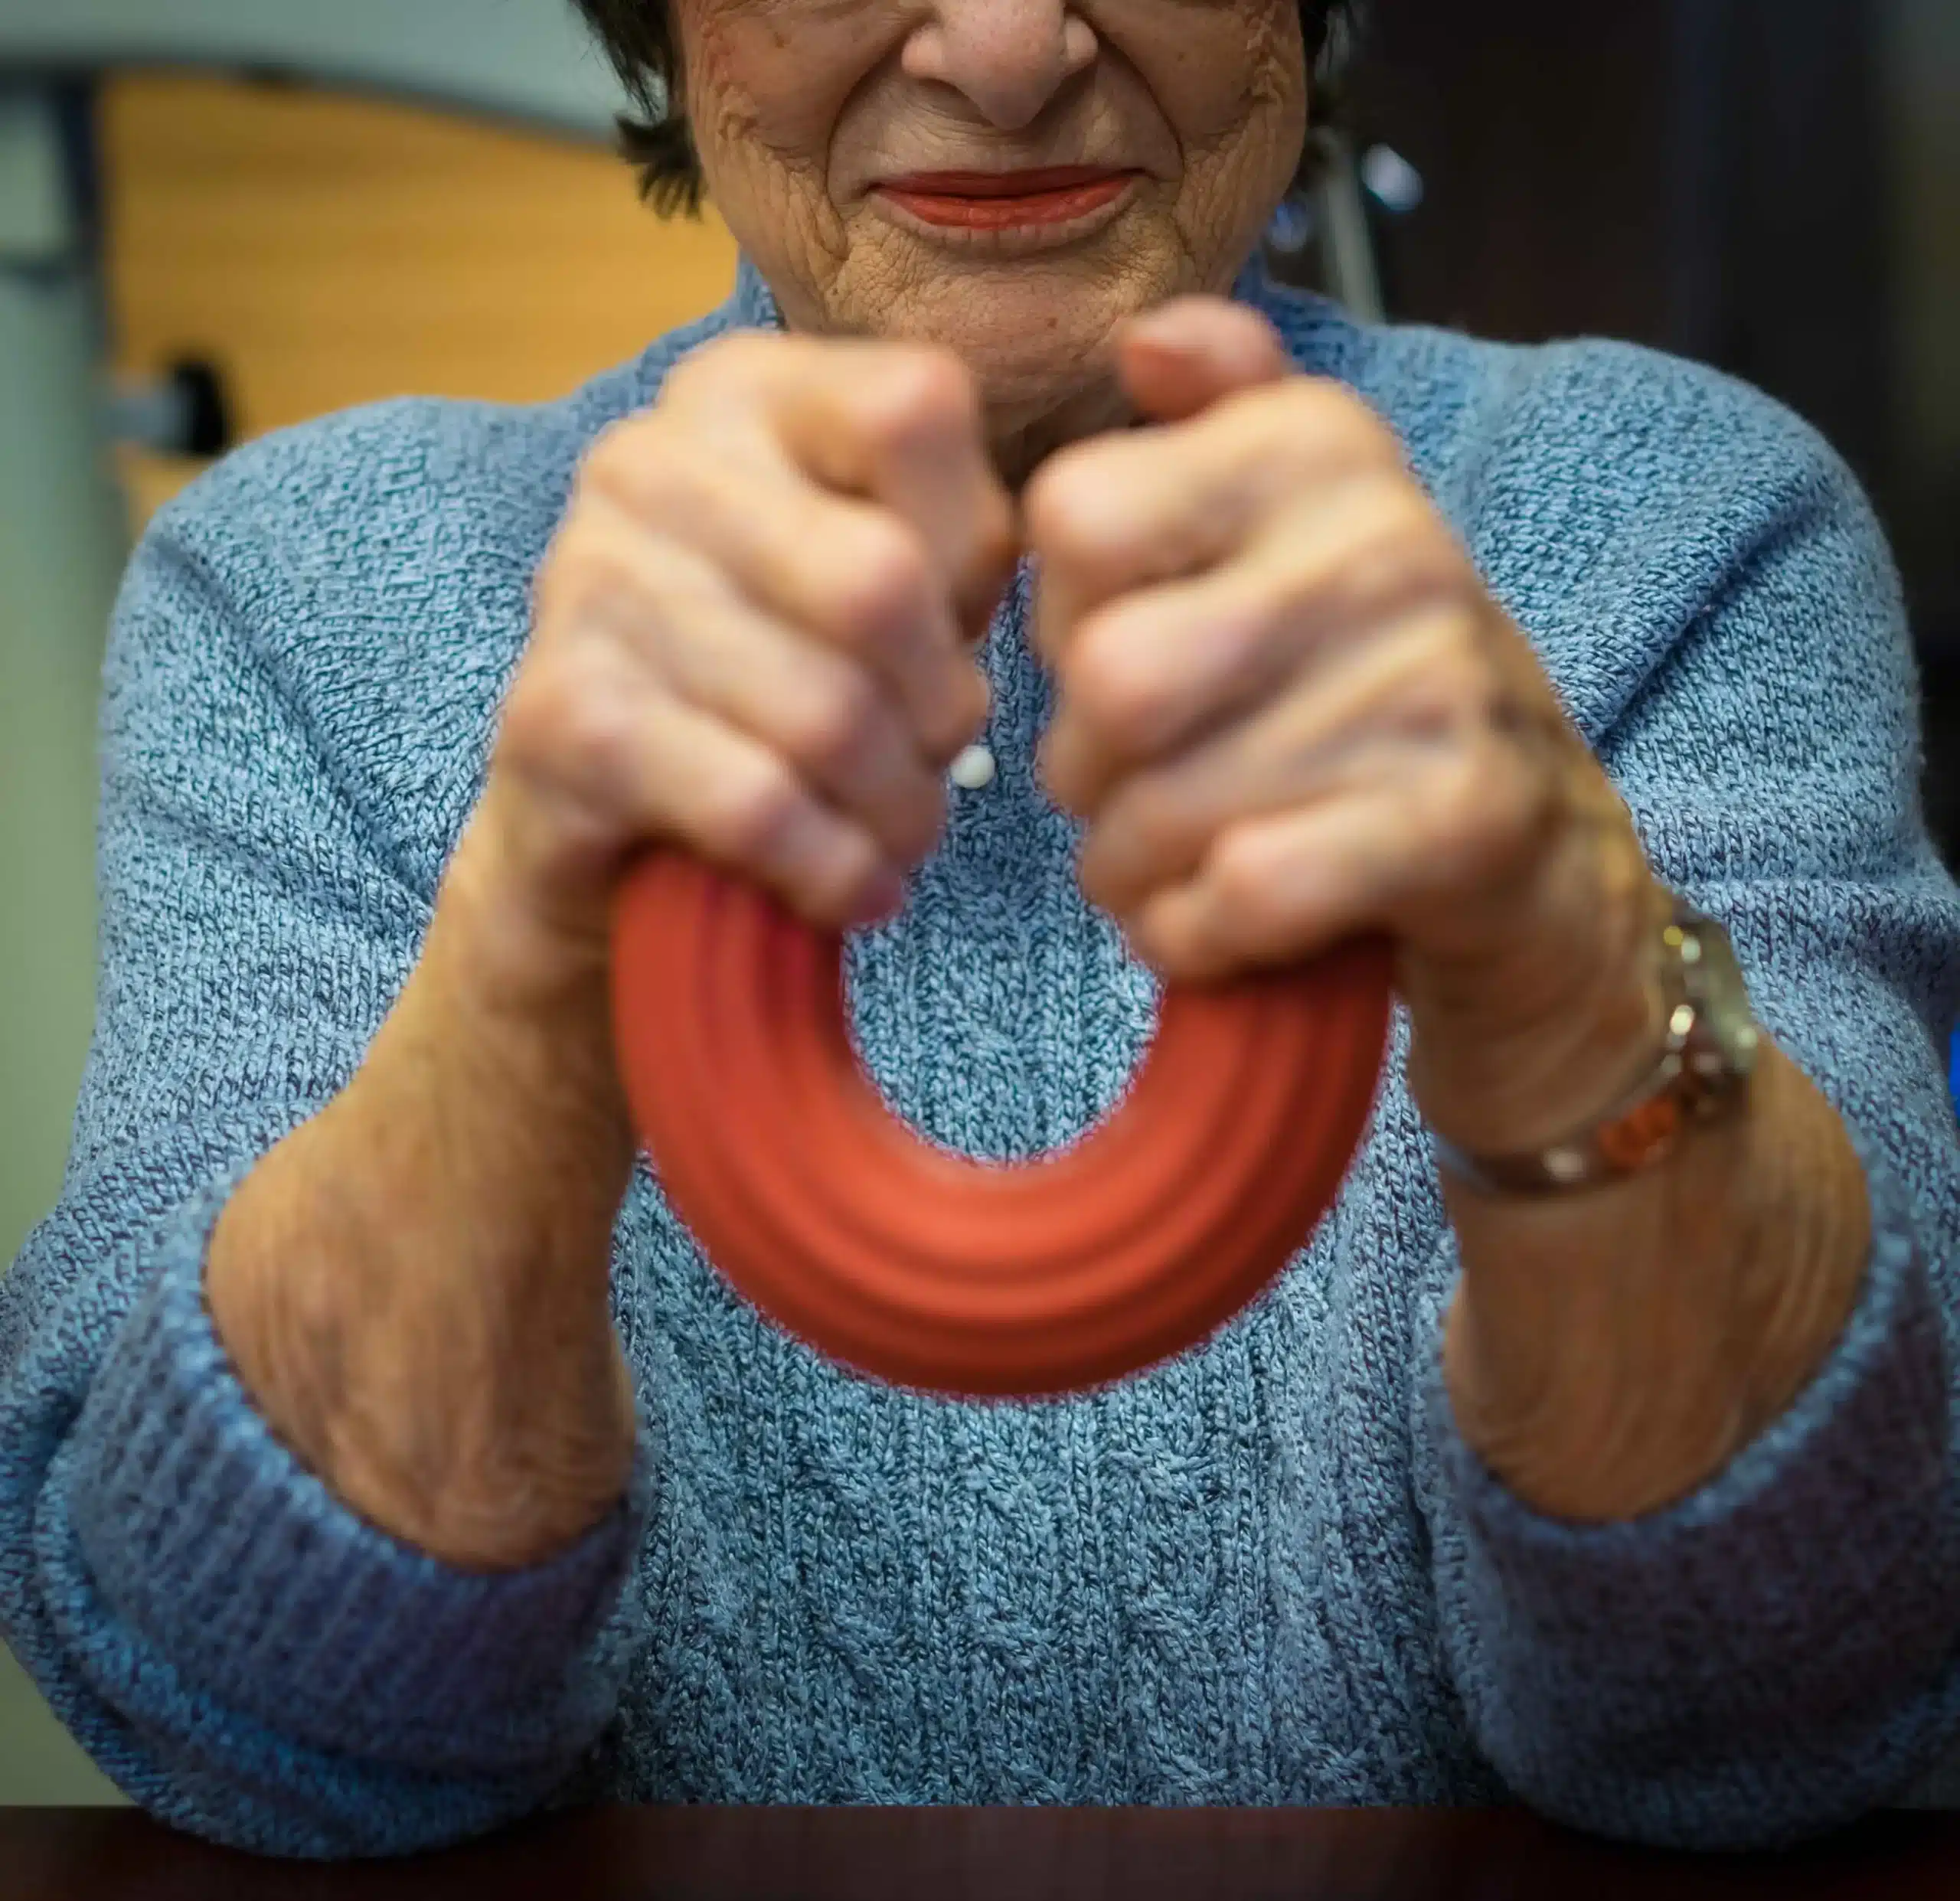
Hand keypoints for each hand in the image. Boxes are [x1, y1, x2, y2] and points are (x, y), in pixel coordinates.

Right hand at [474, 331, 1014, 966]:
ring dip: (897, 810)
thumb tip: (1060, 573)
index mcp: (741, 393)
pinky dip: (833, 870)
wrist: (603, 833)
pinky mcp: (556, 718)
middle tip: (937, 766)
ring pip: (824, 714)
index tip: (953, 629)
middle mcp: (647, 460)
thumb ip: (957, 539)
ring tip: (898, 837)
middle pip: (879, 582)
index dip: (973, 545)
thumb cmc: (774, 691)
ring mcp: (586, 582)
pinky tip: (849, 888)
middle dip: (942, 708)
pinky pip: (758, 805)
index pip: (913, 408)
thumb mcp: (878, 584)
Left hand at [1027, 299, 1662, 1153]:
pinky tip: (1218, 921)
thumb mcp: (1297, 526)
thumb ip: (1217, 418)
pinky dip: (1193, 933)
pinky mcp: (1464, 821)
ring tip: (1175, 862)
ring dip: (1130, 868)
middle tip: (1134, 788)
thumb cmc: (1358, 688)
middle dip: (1083, 768)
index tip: (1124, 648)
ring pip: (1157, 803)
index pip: (1074, 519)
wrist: (1535, 858)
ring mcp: (1438, 681)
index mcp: (1322, 446)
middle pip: (1105, 677)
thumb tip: (1145, 340)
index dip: (1060, 615)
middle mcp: (1390, 541)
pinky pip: (1240, 892)